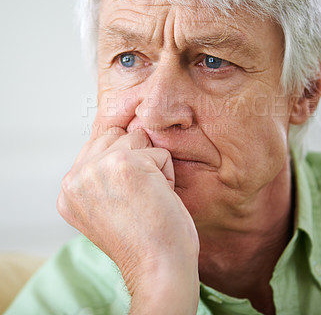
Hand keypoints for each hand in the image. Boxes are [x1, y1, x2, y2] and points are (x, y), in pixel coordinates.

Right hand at [57, 126, 199, 313]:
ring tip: (148, 197)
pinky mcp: (125, 163)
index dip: (124, 164)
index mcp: (69, 189)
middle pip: (117, 137)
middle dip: (137, 160)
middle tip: (139, 196)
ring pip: (138, 140)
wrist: (158, 267)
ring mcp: (98, 168)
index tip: (130, 193)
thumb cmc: (142, 241)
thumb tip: (116, 142)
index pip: (98, 146)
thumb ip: (100, 176)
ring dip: (152, 166)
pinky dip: (167, 174)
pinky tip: (158, 198)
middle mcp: (77, 178)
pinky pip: (160, 152)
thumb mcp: (105, 207)